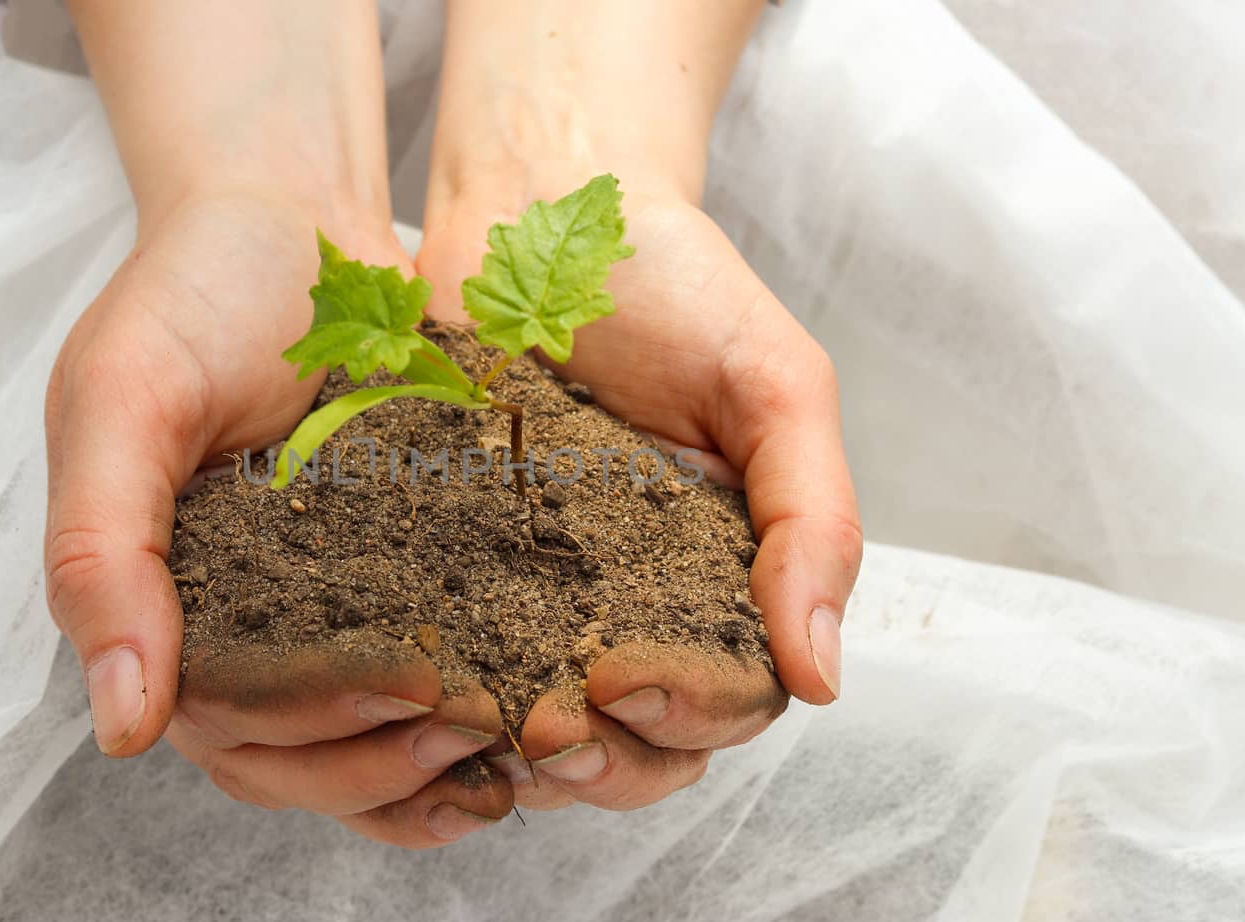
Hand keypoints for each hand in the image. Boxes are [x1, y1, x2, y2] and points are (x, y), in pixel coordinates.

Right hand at [44, 194, 511, 845]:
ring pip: (365, 746)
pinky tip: (531, 726)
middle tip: (478, 730)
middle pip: (303, 759)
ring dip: (435, 772)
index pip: (233, 726)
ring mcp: (323, 608)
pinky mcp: (399, 572)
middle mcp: (241, 627)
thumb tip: (120, 729)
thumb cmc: (190, 297)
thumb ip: (101, 553)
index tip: (410, 699)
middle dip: (388, 765)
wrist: (287, 214)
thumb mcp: (121, 401)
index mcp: (166, 607)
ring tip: (519, 760)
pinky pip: (428, 676)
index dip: (319, 738)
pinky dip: (471, 717)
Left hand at [416, 181, 861, 810]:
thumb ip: (815, 521)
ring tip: (483, 727)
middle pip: (639, 745)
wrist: (539, 209)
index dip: (687, 717)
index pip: (727, 701)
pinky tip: (420, 696)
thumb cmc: (674, 285)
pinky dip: (443, 697)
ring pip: (547, 728)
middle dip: (605, 761)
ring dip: (523, 754)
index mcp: (723, 576)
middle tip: (549, 729)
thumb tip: (824, 677)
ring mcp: (539, 591)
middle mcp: (634, 602)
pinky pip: (454, 660)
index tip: (626, 682)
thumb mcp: (776, 384)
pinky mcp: (451, 564)